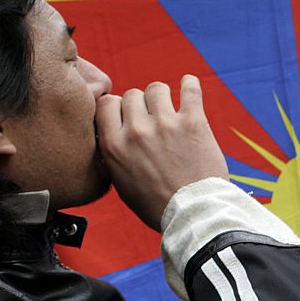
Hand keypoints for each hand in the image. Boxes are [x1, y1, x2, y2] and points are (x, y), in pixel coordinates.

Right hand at [95, 74, 228, 230]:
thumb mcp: (121, 184)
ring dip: (163, 98)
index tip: (127, 117)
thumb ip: (115, 154)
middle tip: (153, 121)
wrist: (193, 215)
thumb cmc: (158, 206)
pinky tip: (189, 87)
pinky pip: (190, 88)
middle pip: (132, 94)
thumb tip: (113, 133)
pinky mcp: (193, 122)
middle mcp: (137, 131)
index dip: (117, 108)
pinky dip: (190, 85)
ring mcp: (165, 124)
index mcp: (114, 146)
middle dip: (142, 106)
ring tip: (171, 110)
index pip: (106, 103)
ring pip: (157, 88)